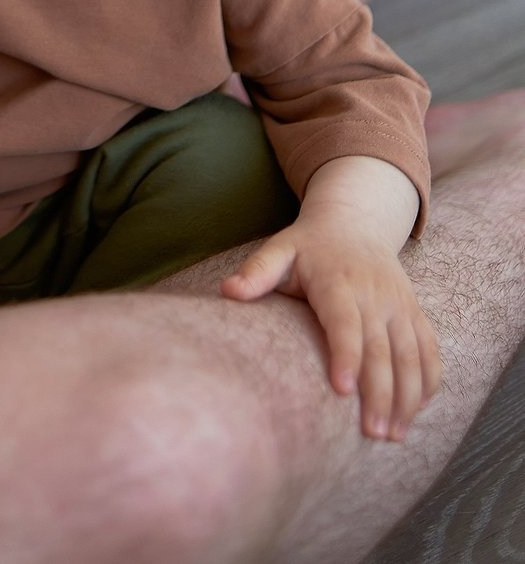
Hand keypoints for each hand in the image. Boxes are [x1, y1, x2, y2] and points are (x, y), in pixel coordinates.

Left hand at [220, 219, 440, 441]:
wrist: (356, 221)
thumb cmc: (309, 245)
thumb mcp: (280, 249)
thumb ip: (257, 271)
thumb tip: (227, 291)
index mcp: (338, 281)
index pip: (345, 322)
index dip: (346, 355)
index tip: (342, 390)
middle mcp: (374, 294)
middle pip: (382, 347)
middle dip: (380, 392)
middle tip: (372, 433)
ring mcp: (399, 304)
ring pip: (412, 354)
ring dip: (407, 396)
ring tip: (394, 434)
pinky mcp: (414, 312)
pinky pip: (429, 349)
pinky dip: (428, 380)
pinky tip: (418, 410)